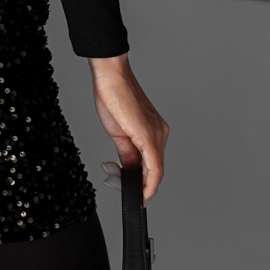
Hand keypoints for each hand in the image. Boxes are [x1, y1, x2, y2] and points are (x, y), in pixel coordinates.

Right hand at [89, 53, 168, 205]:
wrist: (110, 76)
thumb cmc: (113, 96)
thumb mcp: (119, 131)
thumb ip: (126, 152)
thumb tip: (127, 169)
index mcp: (153, 130)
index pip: (153, 162)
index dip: (146, 181)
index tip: (137, 193)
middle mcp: (160, 132)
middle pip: (156, 169)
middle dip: (141, 185)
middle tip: (126, 191)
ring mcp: (156, 134)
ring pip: (156, 170)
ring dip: (143, 186)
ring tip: (129, 192)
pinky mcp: (149, 136)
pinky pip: (154, 167)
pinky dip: (149, 183)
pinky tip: (142, 192)